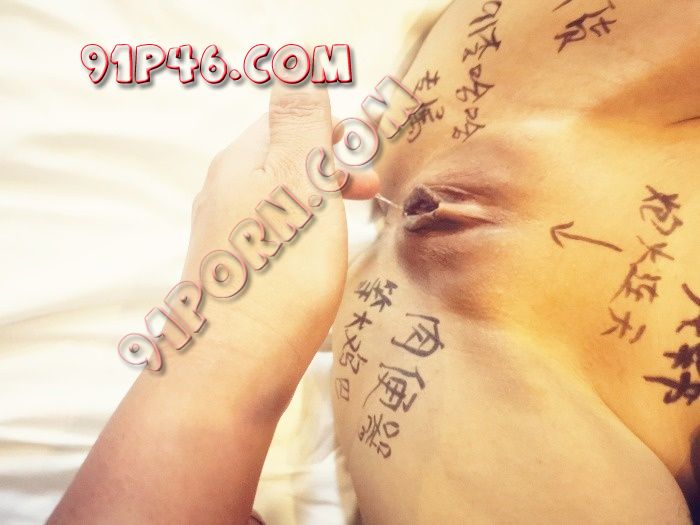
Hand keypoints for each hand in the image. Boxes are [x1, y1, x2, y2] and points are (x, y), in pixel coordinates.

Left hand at [180, 83, 376, 407]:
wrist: (232, 368)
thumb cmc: (277, 274)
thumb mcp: (299, 184)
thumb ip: (300, 124)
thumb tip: (297, 65)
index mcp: (241, 166)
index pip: (284, 124)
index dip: (328, 131)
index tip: (366, 153)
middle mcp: (223, 198)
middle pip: (281, 164)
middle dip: (329, 168)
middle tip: (371, 189)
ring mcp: (224, 242)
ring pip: (278, 206)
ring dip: (319, 204)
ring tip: (352, 225)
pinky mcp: (232, 280)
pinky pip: (273, 242)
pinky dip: (304, 239)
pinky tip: (318, 264)